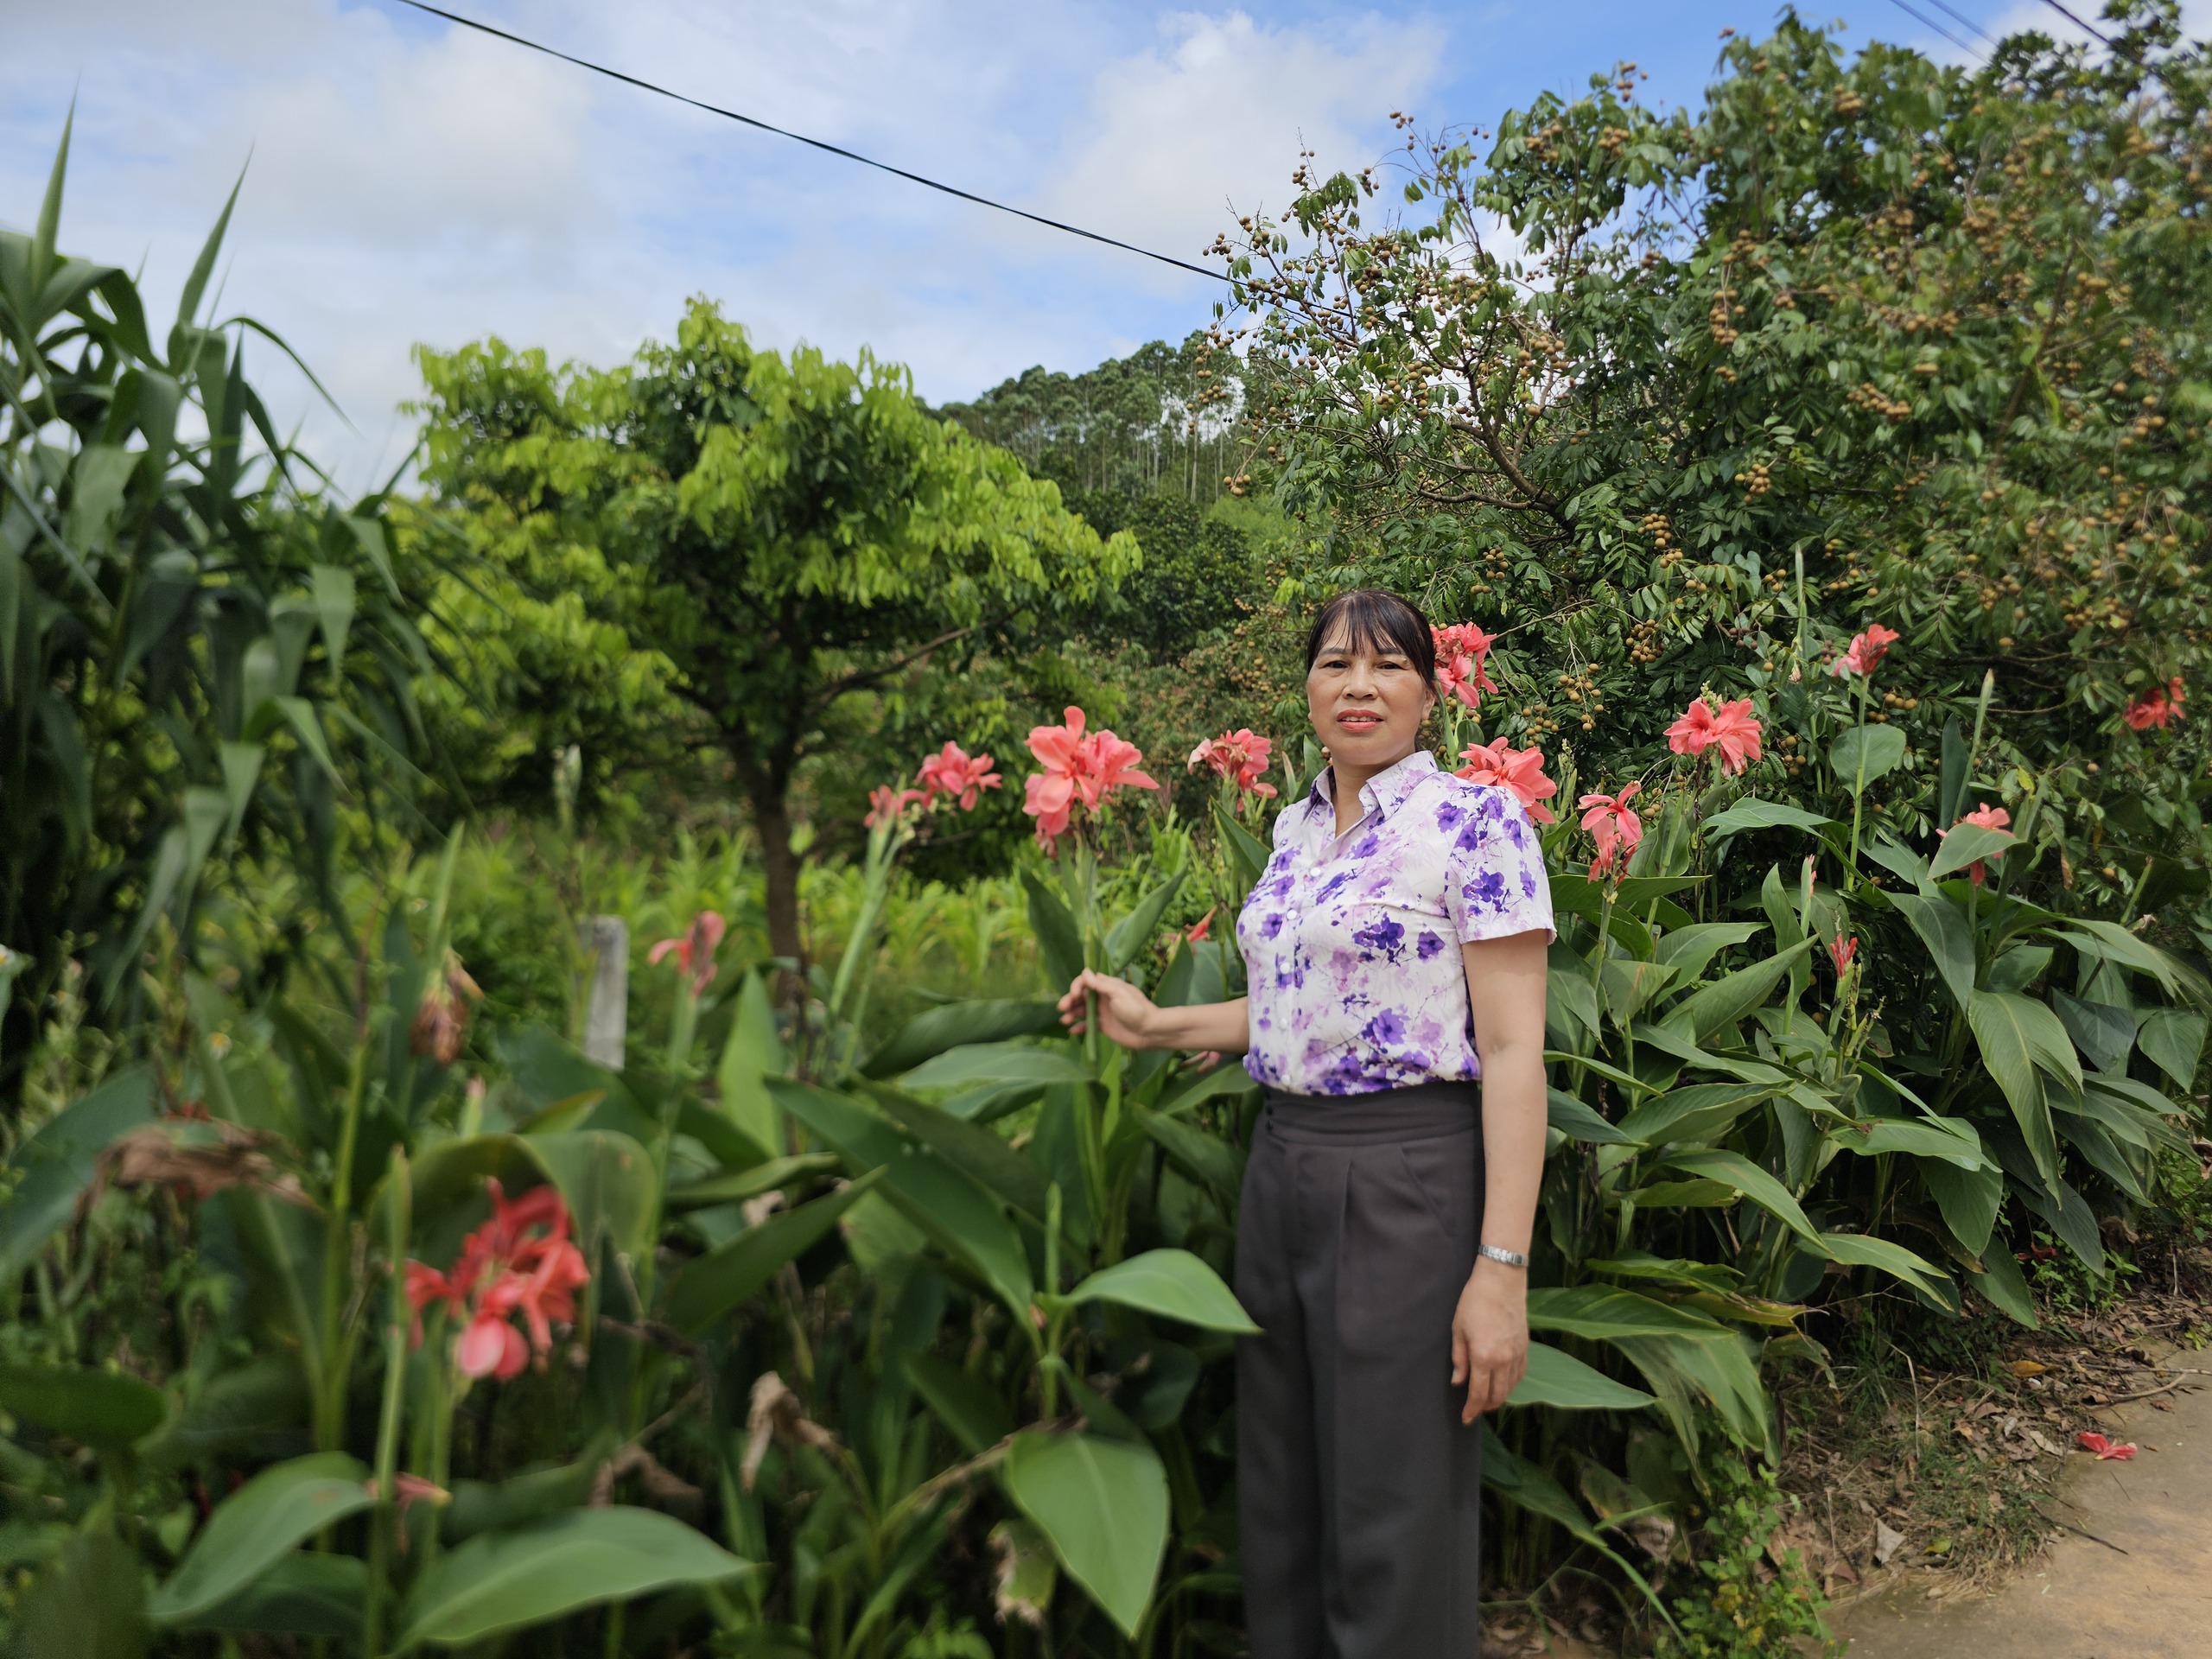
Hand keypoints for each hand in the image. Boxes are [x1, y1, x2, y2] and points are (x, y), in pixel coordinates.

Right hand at [1058, 970, 1160, 1049]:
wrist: (1149, 1031)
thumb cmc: (1136, 1009)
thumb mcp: (1119, 994)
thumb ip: (1101, 985)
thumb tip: (1085, 972)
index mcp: (1107, 986)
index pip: (1086, 982)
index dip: (1077, 986)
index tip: (1074, 995)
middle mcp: (1102, 998)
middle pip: (1081, 996)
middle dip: (1070, 1000)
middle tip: (1063, 1008)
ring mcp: (1102, 1012)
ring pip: (1082, 1010)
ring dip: (1071, 1013)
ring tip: (1065, 1020)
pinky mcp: (1103, 1026)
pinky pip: (1087, 1025)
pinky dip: (1079, 1027)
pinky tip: (1072, 1030)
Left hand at [1450, 1258, 1528, 1423]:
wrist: (1501, 1281)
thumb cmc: (1475, 1301)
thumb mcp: (1458, 1329)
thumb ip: (1459, 1358)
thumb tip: (1458, 1381)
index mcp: (1484, 1357)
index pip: (1479, 1394)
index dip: (1472, 1409)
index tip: (1466, 1418)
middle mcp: (1504, 1360)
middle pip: (1498, 1396)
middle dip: (1486, 1407)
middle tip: (1475, 1410)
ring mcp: (1517, 1354)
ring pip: (1511, 1387)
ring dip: (1499, 1397)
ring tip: (1488, 1400)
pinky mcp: (1525, 1346)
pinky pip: (1520, 1374)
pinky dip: (1512, 1384)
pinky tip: (1504, 1384)